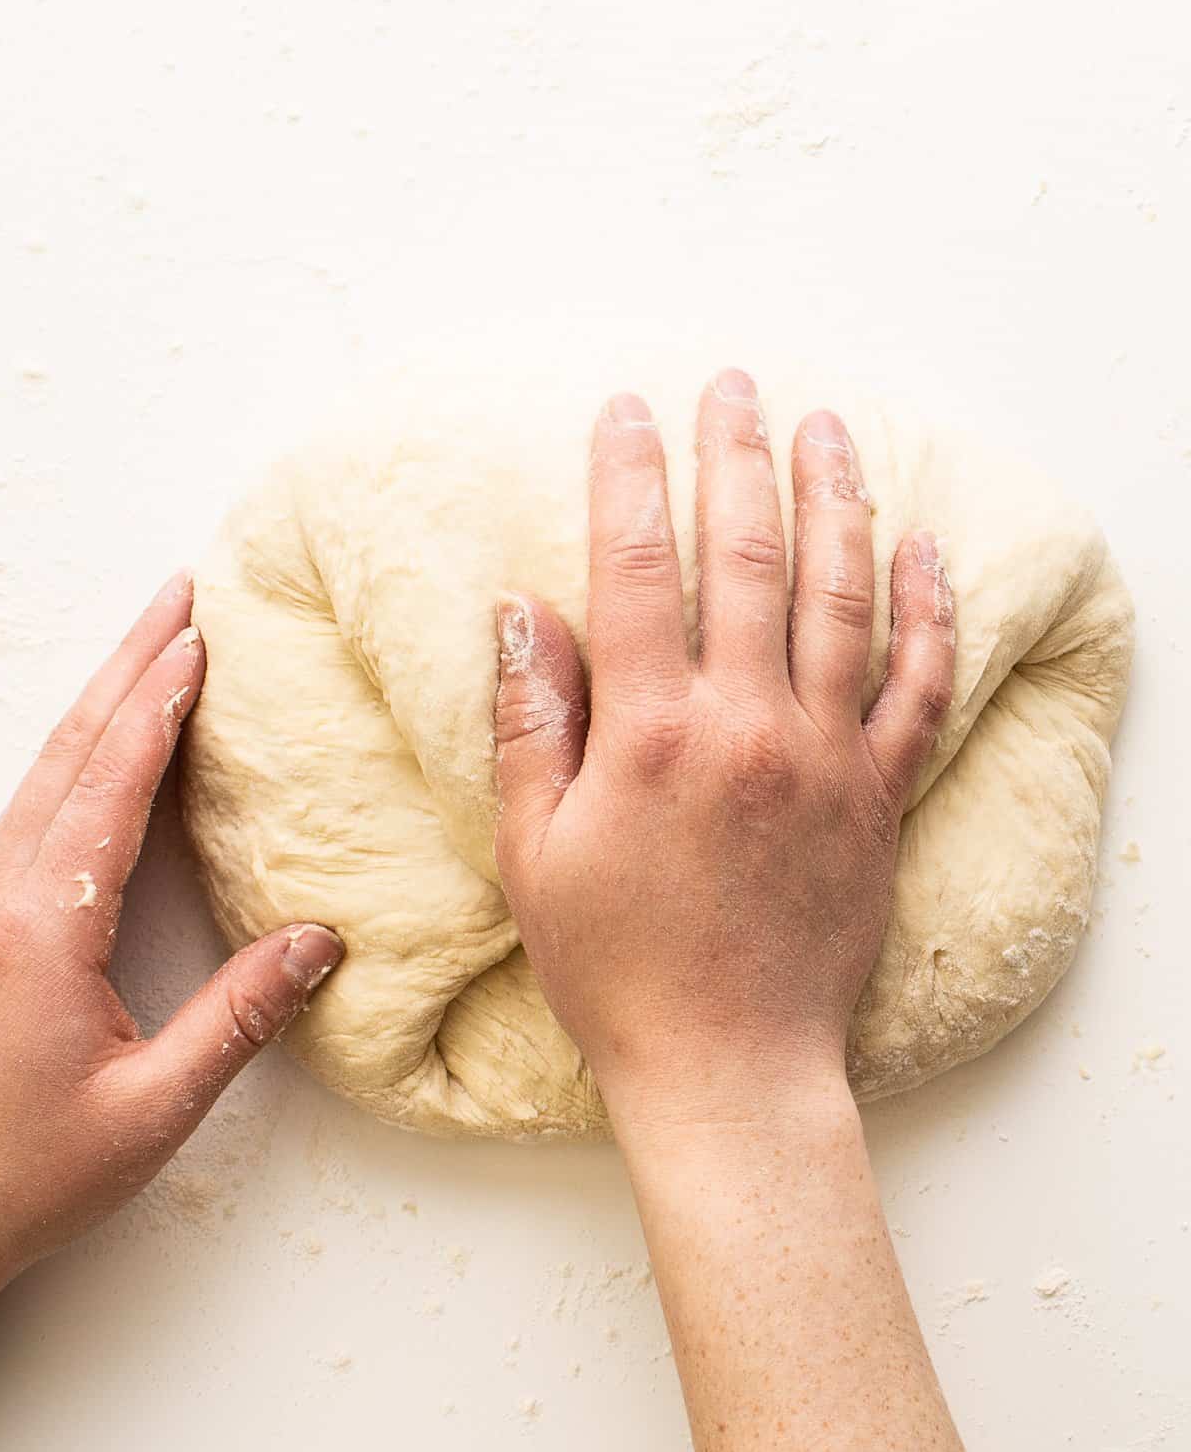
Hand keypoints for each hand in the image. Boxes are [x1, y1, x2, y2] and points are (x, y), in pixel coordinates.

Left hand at [0, 573, 342, 1296]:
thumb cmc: (22, 1178)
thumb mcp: (147, 1110)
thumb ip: (235, 1019)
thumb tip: (319, 942)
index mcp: (40, 929)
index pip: (110, 788)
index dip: (158, 706)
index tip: (195, 639)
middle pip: (69, 754)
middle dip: (126, 668)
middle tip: (173, 597)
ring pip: (40, 775)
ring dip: (98, 704)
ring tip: (147, 648)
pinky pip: (27, 813)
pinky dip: (75, 758)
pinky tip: (99, 751)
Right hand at [493, 368, 954, 1132]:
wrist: (729, 1068)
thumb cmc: (615, 969)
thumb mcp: (535, 852)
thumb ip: (532, 723)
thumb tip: (523, 609)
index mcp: (652, 734)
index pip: (634, 568)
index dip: (628, 476)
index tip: (626, 409)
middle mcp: (748, 726)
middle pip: (747, 556)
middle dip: (736, 456)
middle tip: (734, 383)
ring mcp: (826, 756)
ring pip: (841, 597)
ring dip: (834, 501)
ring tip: (827, 428)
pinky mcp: (879, 795)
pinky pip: (919, 685)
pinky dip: (928, 611)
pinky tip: (924, 547)